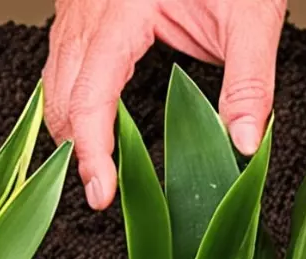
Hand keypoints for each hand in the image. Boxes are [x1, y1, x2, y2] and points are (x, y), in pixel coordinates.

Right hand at [43, 0, 284, 209]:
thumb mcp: (251, 15)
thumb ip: (249, 81)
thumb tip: (243, 141)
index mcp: (122, 10)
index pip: (90, 95)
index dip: (91, 151)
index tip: (102, 192)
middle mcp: (90, 8)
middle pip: (59, 94)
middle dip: (76, 146)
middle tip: (106, 188)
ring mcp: (81, 8)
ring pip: (53, 80)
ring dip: (71, 125)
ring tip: (100, 165)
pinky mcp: (86, 11)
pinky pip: (63, 62)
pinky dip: (74, 99)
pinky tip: (96, 122)